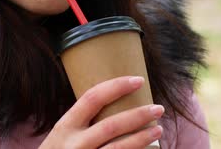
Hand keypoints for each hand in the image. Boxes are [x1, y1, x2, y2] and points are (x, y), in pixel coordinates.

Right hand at [39, 76, 163, 148]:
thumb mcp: (61, 135)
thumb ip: (81, 124)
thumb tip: (115, 104)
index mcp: (65, 126)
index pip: (92, 98)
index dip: (117, 86)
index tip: (138, 80)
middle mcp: (73, 144)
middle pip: (111, 125)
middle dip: (138, 115)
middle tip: (158, 108)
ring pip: (118, 148)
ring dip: (142, 138)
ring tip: (159, 129)